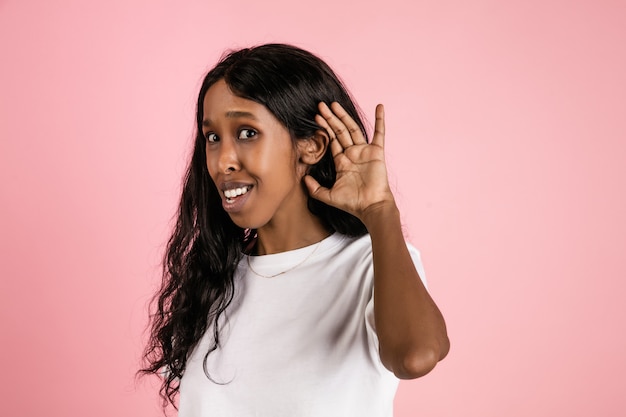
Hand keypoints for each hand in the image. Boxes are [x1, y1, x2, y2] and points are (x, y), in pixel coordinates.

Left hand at [304, 102, 395, 221]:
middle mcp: (352, 154)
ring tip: (334, 104)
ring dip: (344, 116)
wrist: (371, 207)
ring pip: (353, 129)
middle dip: (330, 118)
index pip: (331, 140)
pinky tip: (379, 107)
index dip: (323, 128)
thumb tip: (302, 179)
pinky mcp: (376, 152)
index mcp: (342, 162)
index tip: (315, 117)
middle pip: (339, 131)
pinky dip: (380, 120)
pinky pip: (379, 133)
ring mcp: (364, 151)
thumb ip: (314, 188)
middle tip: (321, 105)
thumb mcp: (328, 196)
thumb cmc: (352, 203)